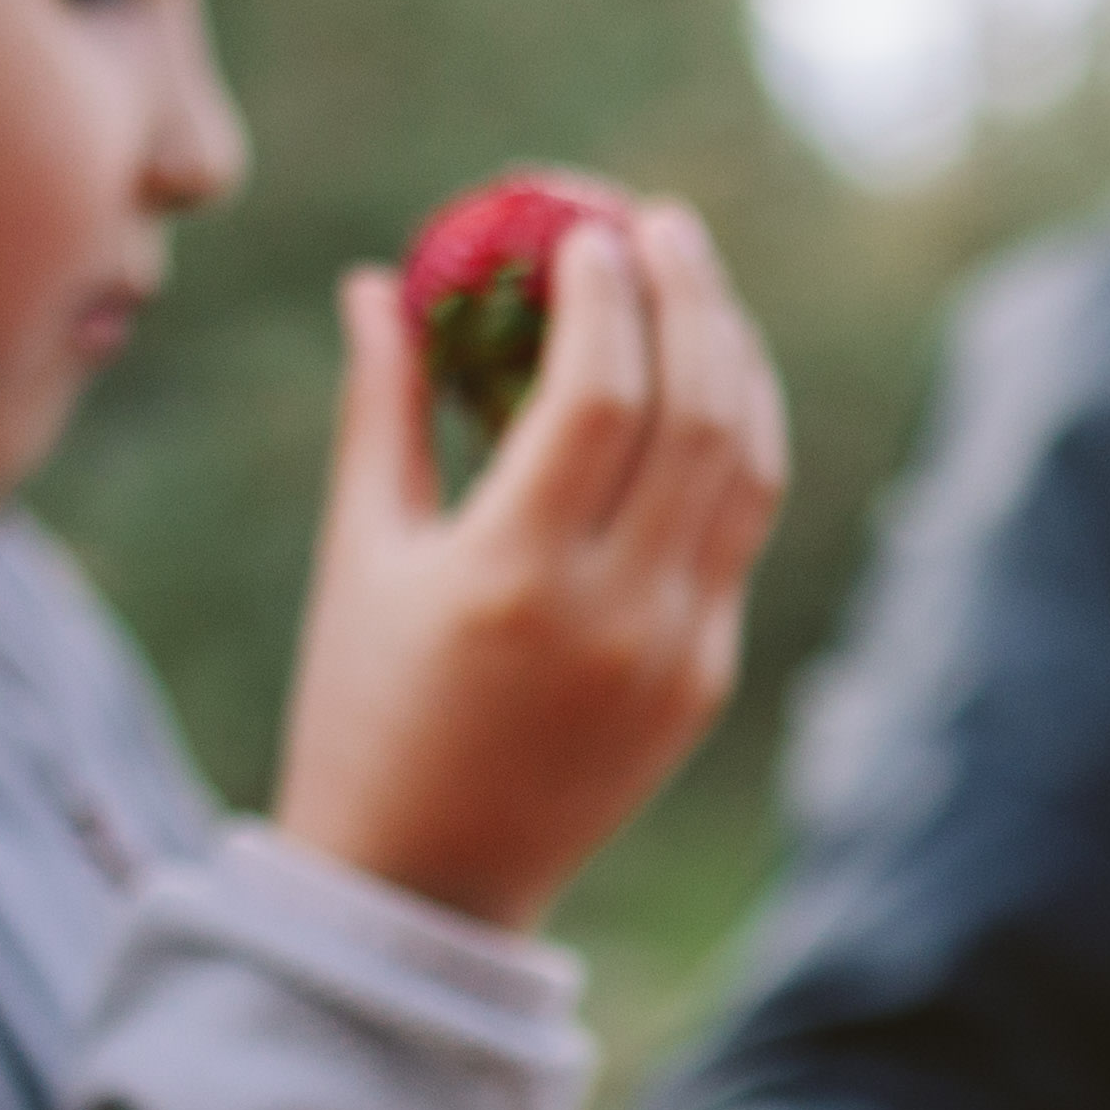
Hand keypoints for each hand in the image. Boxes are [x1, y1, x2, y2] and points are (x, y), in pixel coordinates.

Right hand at [277, 197, 784, 931]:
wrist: (429, 883)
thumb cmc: (365, 708)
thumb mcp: (359, 559)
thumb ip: (383, 412)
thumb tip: (379, 281)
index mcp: (513, 577)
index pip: (599, 394)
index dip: (607, 295)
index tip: (587, 227)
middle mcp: (617, 611)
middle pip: (700, 414)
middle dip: (691, 300)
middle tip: (662, 228)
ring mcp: (681, 650)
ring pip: (750, 470)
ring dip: (734, 361)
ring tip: (696, 288)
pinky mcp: (710, 679)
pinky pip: (741, 533)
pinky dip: (736, 444)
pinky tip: (706, 388)